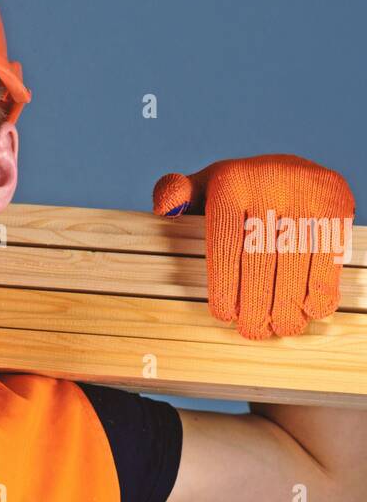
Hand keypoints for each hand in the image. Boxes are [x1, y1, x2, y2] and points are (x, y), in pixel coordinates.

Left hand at [153, 154, 354, 337]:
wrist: (296, 170)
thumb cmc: (240, 192)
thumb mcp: (205, 187)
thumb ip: (178, 195)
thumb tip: (164, 207)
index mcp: (230, 182)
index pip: (224, 244)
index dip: (225, 286)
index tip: (225, 315)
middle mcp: (269, 183)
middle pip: (260, 257)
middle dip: (257, 303)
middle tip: (253, 331)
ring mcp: (306, 192)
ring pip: (295, 261)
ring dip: (290, 303)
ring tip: (281, 328)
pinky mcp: (337, 204)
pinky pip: (328, 255)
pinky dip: (321, 287)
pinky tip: (311, 310)